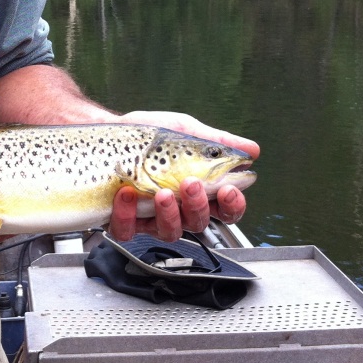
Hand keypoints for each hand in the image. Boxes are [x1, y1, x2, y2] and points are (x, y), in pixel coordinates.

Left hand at [108, 110, 257, 240]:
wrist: (110, 130)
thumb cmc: (149, 135)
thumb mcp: (185, 132)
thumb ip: (217, 142)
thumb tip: (252, 150)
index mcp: (199, 190)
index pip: (225, 209)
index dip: (232, 205)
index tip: (229, 188)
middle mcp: (178, 209)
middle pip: (199, 223)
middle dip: (197, 204)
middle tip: (190, 182)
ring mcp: (150, 218)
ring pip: (169, 233)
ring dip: (168, 213)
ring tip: (160, 192)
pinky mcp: (123, 221)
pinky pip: (128, 230)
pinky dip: (127, 214)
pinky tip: (126, 193)